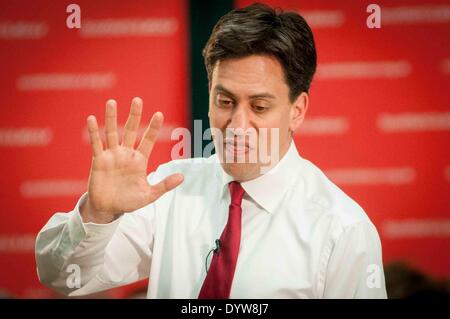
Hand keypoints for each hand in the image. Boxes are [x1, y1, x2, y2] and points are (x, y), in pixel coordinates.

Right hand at [80, 97, 182, 222]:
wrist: (109, 209)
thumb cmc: (129, 201)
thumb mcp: (149, 195)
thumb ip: (164, 185)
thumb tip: (182, 177)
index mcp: (140, 160)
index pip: (148, 140)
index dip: (153, 128)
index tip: (159, 114)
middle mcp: (126, 154)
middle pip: (131, 131)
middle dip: (135, 116)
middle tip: (137, 100)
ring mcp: (112, 156)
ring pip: (112, 133)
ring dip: (112, 118)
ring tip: (112, 102)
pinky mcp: (99, 160)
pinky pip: (96, 144)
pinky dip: (94, 132)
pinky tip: (92, 119)